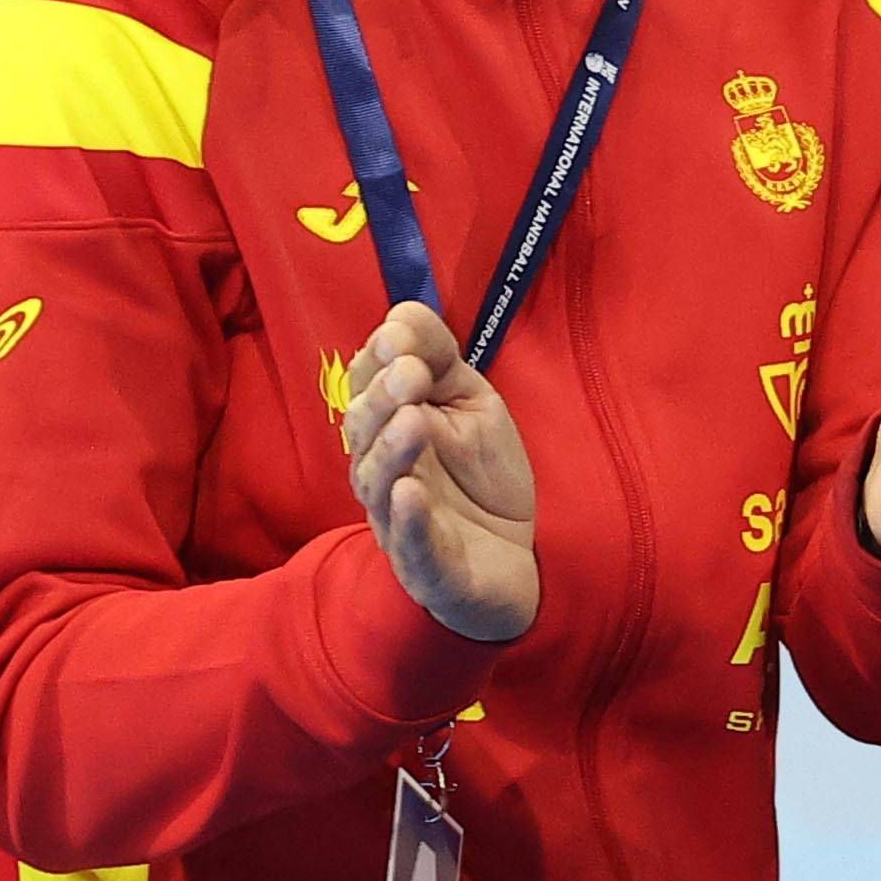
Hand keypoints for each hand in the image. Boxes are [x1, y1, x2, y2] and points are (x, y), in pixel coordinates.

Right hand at [341, 302, 539, 642]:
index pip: (364, 389)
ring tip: (412, 420)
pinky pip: (409, 543)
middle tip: (410, 373)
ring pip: (377, 485)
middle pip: (363, 433)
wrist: (516, 557)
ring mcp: (399, 522)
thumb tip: (401, 313)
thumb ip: (439, 358)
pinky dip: (407, 518)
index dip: (376, 362)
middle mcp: (382, 474)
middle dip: (383, 398)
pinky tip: (410, 492)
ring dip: (391, 450)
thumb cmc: (481, 477)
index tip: (400, 336)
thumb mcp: (470, 402)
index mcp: (387, 429)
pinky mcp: (427, 567)